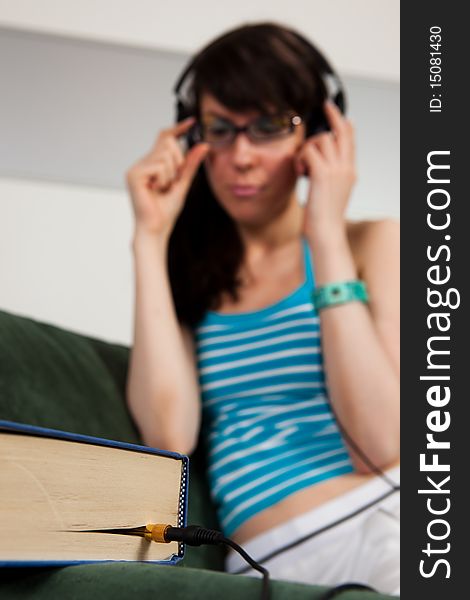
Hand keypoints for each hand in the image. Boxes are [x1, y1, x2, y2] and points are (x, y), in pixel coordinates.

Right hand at [126, 118, 208, 239]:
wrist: (156, 228)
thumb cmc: (166, 210)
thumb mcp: (183, 183)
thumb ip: (191, 164)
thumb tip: (203, 145)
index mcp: (152, 164)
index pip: (164, 138)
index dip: (178, 129)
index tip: (192, 122)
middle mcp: (142, 163)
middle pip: (168, 142)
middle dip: (178, 161)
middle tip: (171, 182)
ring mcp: (136, 168)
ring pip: (165, 154)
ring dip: (171, 173)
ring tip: (162, 189)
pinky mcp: (134, 174)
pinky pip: (159, 166)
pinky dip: (164, 179)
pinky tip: (156, 190)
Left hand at [295, 100, 356, 235]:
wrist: (326, 234)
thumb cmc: (323, 219)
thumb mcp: (329, 194)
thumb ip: (327, 176)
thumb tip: (315, 164)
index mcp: (349, 173)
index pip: (350, 142)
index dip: (345, 125)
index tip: (342, 115)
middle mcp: (346, 169)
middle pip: (341, 132)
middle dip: (332, 116)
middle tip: (324, 105)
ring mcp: (337, 170)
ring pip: (322, 139)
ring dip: (306, 148)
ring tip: (301, 167)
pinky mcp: (323, 175)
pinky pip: (309, 152)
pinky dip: (300, 159)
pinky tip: (299, 173)